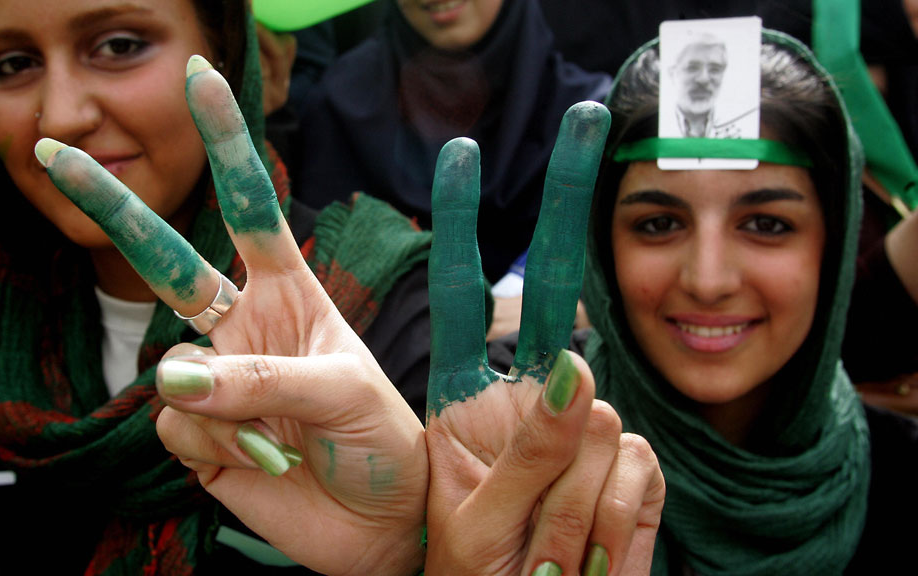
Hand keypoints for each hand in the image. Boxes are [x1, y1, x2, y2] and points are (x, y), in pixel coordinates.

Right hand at [38, 55, 426, 575]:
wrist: (380, 522)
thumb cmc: (383, 441)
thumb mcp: (344, 393)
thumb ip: (262, 378)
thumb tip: (172, 374)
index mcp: (289, 293)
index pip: (251, 208)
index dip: (227, 145)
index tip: (201, 81)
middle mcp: (242, 326)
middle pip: (164, 259)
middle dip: (113, 207)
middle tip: (54, 153)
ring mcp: (215, 380)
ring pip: (171, 372)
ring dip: (223, 411)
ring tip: (283, 442)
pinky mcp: (195, 434)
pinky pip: (171, 424)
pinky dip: (213, 445)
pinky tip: (258, 462)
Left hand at [423, 104, 664, 575]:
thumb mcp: (477, 526)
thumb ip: (526, 451)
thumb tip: (578, 366)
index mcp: (469, 405)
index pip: (463, 299)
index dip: (462, 228)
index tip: (458, 155)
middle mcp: (533, 403)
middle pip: (558, 307)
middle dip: (568, 209)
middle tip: (584, 117)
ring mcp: (590, 433)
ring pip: (604, 422)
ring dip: (573, 504)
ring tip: (546, 559)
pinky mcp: (641, 471)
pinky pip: (642, 469)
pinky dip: (617, 524)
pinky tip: (590, 559)